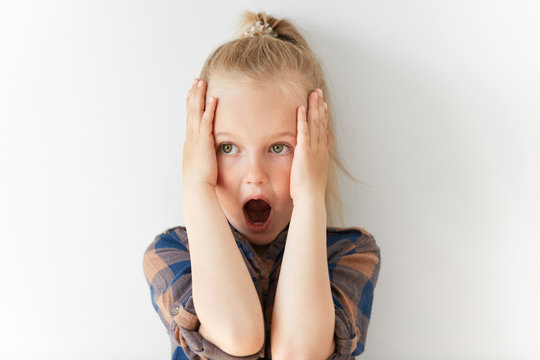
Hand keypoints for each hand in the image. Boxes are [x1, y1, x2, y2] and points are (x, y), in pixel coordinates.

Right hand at [182, 78, 218, 188]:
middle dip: (192, 95)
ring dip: (199, 96)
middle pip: (191, 112)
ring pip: (196, 112)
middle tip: (194, 82)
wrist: (196, 189)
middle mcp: (190, 138)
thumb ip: (202, 159)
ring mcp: (195, 139)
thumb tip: (205, 159)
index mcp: (189, 143)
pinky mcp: (204, 141)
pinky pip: (207, 121)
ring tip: (201, 83)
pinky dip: (209, 109)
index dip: (190, 106)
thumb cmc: (199, 182)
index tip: (190, 94)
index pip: (189, 120)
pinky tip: (213, 98)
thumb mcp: (199, 167)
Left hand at [289, 88, 330, 202]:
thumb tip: (321, 152)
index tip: (323, 105)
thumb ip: (319, 160)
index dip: (324, 116)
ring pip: (314, 123)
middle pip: (321, 122)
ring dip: (313, 107)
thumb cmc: (311, 190)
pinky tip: (301, 108)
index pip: (324, 130)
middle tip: (318, 93)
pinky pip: (303, 131)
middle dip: (319, 106)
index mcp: (323, 153)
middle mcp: (320, 148)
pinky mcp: (304, 151)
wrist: (311, 198)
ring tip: (313, 94)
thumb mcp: (318, 173)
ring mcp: (313, 149)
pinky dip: (302, 119)